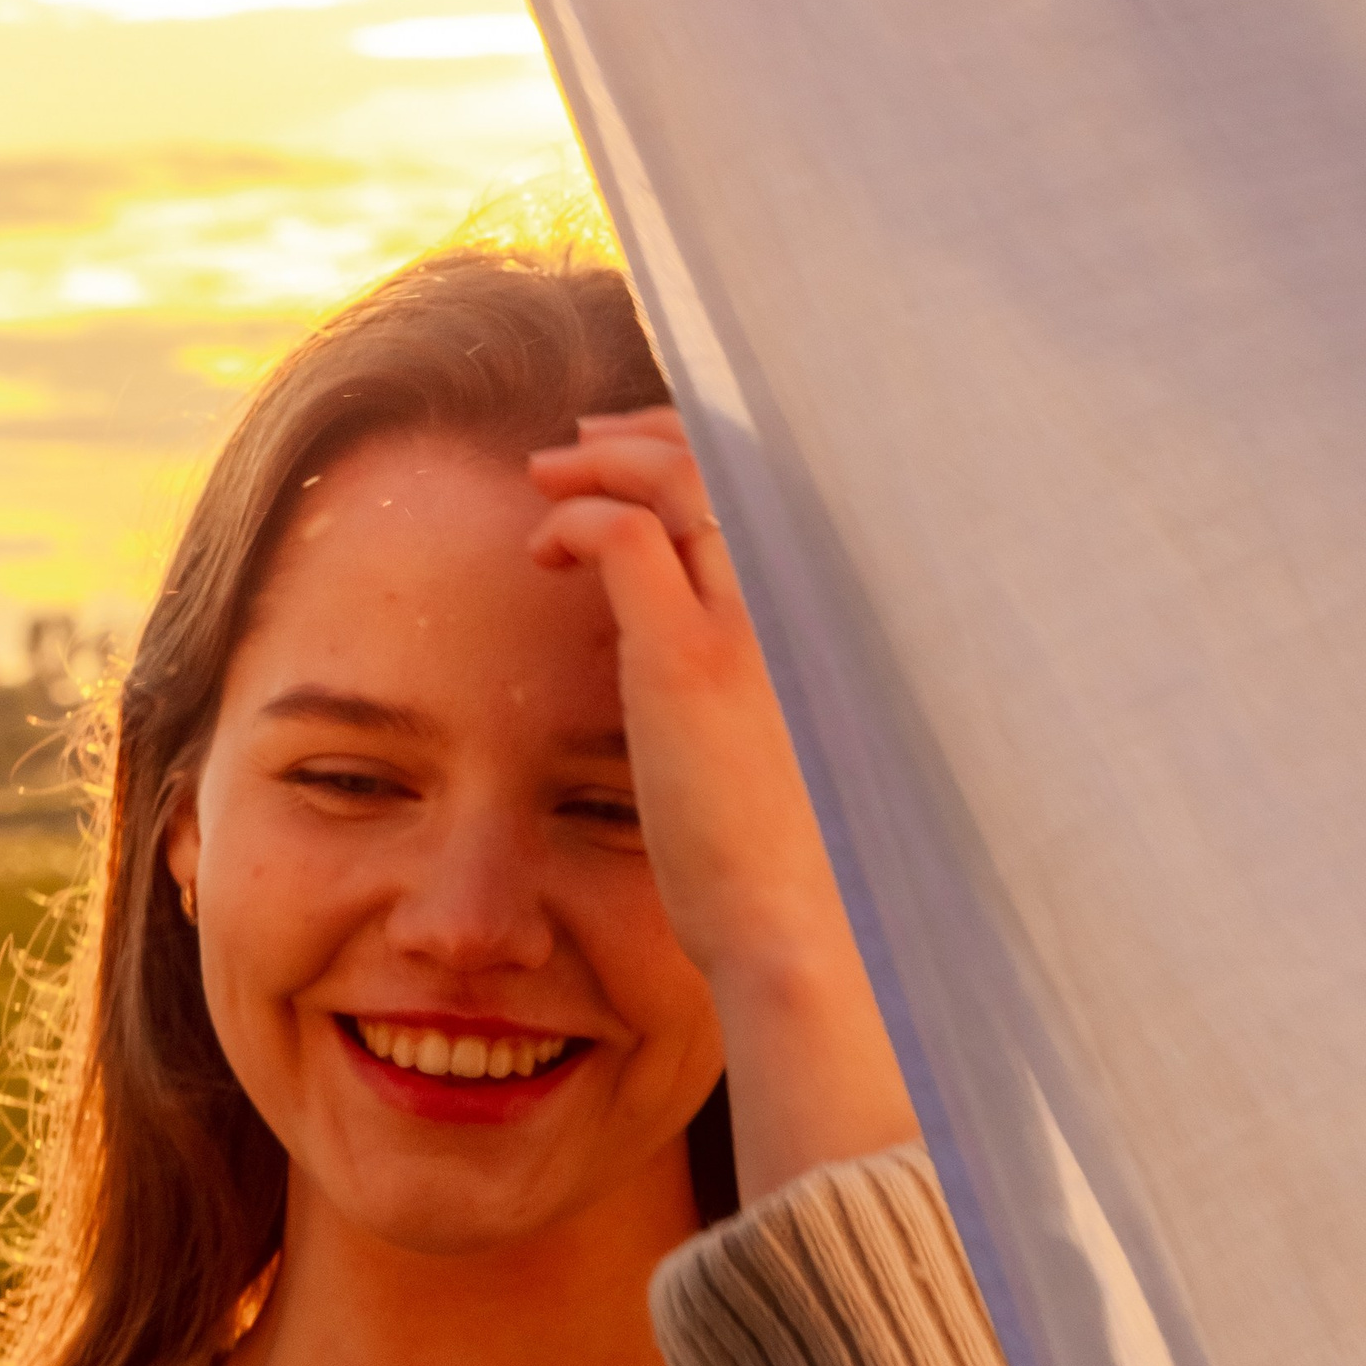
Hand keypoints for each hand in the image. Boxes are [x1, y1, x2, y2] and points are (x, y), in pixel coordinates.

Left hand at [525, 407, 917, 1204]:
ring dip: (603, 460)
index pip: (766, 497)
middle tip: (581, 442)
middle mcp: (798, 607)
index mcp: (821, 626)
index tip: (643, 463)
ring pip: (677, 480)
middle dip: (648, 434)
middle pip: (727, 464)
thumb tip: (701, 691)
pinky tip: (544, 549)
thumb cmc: (784, 874)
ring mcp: (749, 626)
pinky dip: (579, 519)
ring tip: (547, 470)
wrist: (797, 931)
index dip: (704, 458)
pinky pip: (627, 538)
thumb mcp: (776, 766)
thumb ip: (751, 704)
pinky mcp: (691, 659)